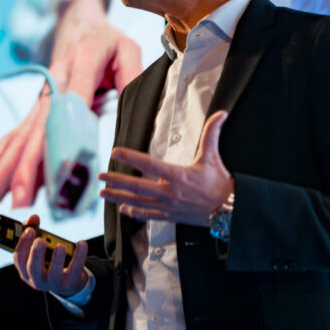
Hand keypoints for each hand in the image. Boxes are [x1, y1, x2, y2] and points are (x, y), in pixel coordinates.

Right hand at [0, 0, 141, 212]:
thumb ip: (133, 76)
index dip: (65, 138)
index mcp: (83, 63)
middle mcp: (55, 81)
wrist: (79, 21)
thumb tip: (134, 109)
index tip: (60, 168)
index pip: (73, 105)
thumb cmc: (107, 40)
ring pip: (21, 135)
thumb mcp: (128, 49)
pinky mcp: (37, 105)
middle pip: (39, 128)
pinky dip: (1, 159)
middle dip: (26, 165)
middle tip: (20, 196)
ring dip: (4, 168)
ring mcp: (42, 95)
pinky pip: (16, 134)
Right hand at [13, 214, 88, 296]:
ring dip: (57, 259)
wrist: (68, 283)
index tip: (30, 229)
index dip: (23, 243)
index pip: (19, 259)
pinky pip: (74, 270)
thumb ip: (34, 232)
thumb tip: (33, 217)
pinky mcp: (70, 283)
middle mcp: (37, 280)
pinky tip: (82, 244)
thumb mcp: (40, 249)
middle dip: (36, 254)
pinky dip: (79, 256)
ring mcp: (53, 284)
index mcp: (25, 271)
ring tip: (60, 246)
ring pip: (53, 273)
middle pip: (33, 268)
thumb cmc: (49, 262)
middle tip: (40, 240)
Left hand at [99, 110, 233, 226]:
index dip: (131, 158)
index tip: (115, 152)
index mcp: (178, 176)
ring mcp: (168, 206)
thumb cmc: (220, 182)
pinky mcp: (170, 216)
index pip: (149, 164)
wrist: (228, 209)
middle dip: (116, 181)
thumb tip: (221, 113)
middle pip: (137, 187)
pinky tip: (123, 210)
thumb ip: (212, 133)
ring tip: (104, 193)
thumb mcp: (213, 156)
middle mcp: (170, 192)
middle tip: (100, 177)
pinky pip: (148, 215)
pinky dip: (134, 213)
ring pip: (138, 202)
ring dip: (119, 197)